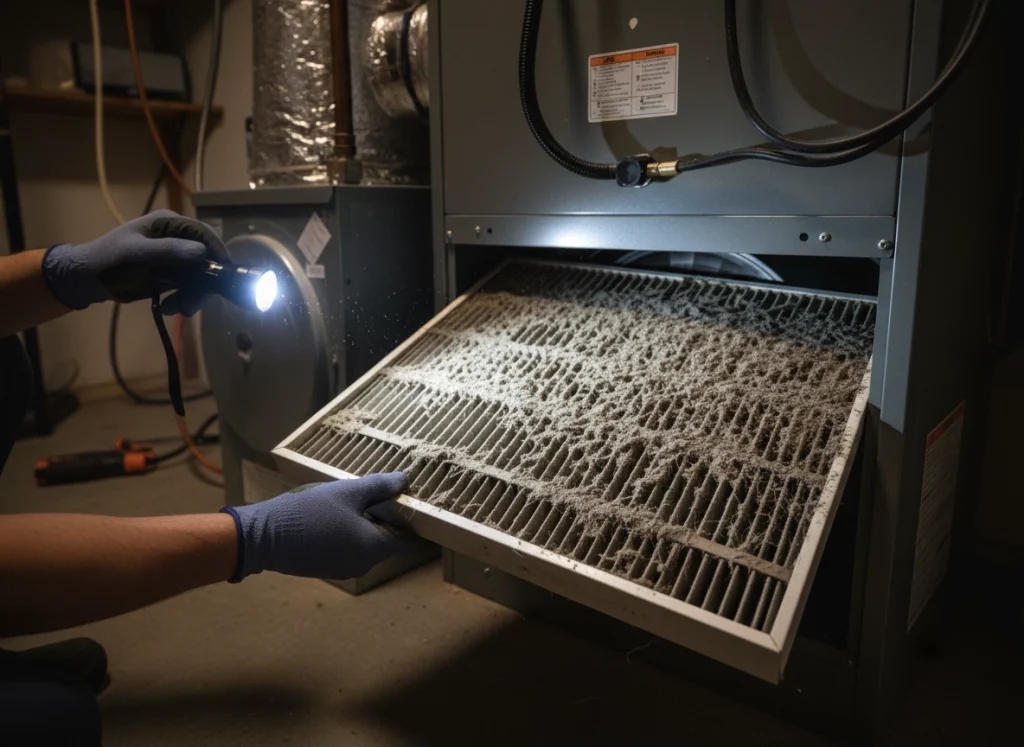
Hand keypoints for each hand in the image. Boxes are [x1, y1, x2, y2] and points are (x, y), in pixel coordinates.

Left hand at [41, 210, 228, 313]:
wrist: (86, 279)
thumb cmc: (107, 259)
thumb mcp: (136, 253)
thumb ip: (168, 250)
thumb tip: (202, 252)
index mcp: (169, 223)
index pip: (204, 234)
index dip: (217, 253)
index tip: (224, 275)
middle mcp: (176, 238)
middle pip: (205, 259)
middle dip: (203, 283)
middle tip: (193, 304)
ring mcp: (174, 257)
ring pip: (199, 276)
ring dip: (193, 295)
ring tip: (178, 309)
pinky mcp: (171, 275)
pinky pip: (188, 287)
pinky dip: (183, 299)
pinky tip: (169, 308)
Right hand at [220, 473, 413, 581]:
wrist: (264, 537)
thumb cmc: (310, 512)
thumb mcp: (348, 492)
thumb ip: (379, 486)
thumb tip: (405, 480)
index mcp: (374, 548)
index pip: (407, 541)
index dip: (411, 523)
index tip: (408, 504)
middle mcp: (363, 564)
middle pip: (385, 542)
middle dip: (384, 520)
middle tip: (373, 495)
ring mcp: (342, 569)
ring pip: (364, 545)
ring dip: (363, 526)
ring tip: (349, 502)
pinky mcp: (325, 569)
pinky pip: (346, 550)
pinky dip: (346, 535)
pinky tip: (332, 517)